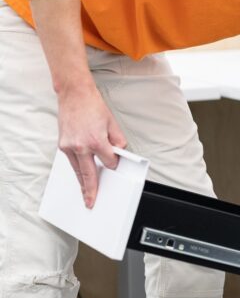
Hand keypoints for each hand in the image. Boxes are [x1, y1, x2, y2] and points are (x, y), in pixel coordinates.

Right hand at [56, 83, 127, 208]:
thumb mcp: (113, 124)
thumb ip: (118, 141)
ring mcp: (69, 146)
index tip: (114, 165)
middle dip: (91, 190)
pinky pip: (71, 163)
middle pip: (88, 174)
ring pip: (77, 171)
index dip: (113, 164)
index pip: (108, 162)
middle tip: (91, 202)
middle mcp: (81, 146)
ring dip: (81, 184)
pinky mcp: (62, 145)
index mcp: (96, 141)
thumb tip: (119, 154)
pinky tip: (79, 177)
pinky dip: (76, 171)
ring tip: (85, 195)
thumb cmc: (93, 107)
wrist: (74, 95)